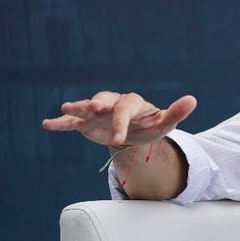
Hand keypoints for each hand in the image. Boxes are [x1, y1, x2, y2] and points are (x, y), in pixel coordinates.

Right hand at [41, 91, 196, 145]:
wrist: (134, 132)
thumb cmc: (150, 126)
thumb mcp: (164, 123)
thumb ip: (176, 113)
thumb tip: (193, 100)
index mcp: (133, 103)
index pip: (126, 109)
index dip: (122, 123)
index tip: (118, 141)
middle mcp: (113, 103)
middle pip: (105, 101)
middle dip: (99, 104)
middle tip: (94, 108)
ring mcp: (98, 112)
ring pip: (86, 107)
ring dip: (77, 107)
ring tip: (64, 108)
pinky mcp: (86, 122)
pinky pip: (72, 122)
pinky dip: (60, 123)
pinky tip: (46, 124)